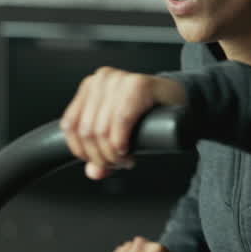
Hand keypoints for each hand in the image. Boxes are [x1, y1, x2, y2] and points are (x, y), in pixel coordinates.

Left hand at [60, 68, 186, 179]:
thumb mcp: (118, 133)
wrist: (180, 101)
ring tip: (126, 158)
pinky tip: (127, 149)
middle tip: (118, 163)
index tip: (98, 162)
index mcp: (90, 88)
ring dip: (113, 153)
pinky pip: (121, 120)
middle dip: (102, 156)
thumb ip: (102, 151)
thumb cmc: (148, 114)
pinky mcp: (138, 84)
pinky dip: (122, 140)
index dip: (81, 151)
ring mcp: (118, 79)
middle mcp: (101, 80)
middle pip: (87, 131)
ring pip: (102, 129)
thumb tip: (92, 172)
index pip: (70, 125)